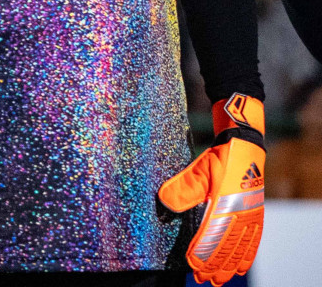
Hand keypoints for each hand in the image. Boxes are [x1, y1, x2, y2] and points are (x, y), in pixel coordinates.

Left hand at [159, 94, 265, 285]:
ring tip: (216, 279)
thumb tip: (164, 202)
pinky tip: (240, 267)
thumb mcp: (198, 168)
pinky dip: (247, 256)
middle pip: (228, 245)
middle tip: (201, 278)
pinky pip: (254, 240)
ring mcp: (251, 214)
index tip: (191, 263)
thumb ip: (183, 187)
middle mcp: (241, 211)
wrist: (245, 146)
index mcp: (226, 201)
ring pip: (241, 246)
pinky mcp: (256, 214)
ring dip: (229, 265)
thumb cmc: (219, 157)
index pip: (213, 233)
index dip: (202, 250)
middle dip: (214, 264)